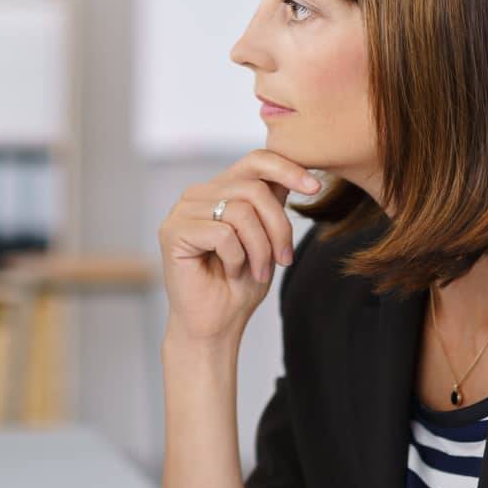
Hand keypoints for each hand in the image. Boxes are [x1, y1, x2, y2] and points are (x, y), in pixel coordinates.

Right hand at [157, 149, 321, 343]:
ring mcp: (181, 212)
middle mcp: (196, 195)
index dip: (287, 168)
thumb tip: (299, 169)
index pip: (255, 161)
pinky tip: (232, 272)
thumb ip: (272, 203)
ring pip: (241, 211)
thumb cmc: (238, 286)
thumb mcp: (267, 236)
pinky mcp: (172, 232)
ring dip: (260, 247)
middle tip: (283, 259)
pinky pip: (223, 233)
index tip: (315, 189)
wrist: (214, 326)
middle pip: (253, 188)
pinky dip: (237, 257)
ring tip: (259, 271)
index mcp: (218, 190)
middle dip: (278, 226)